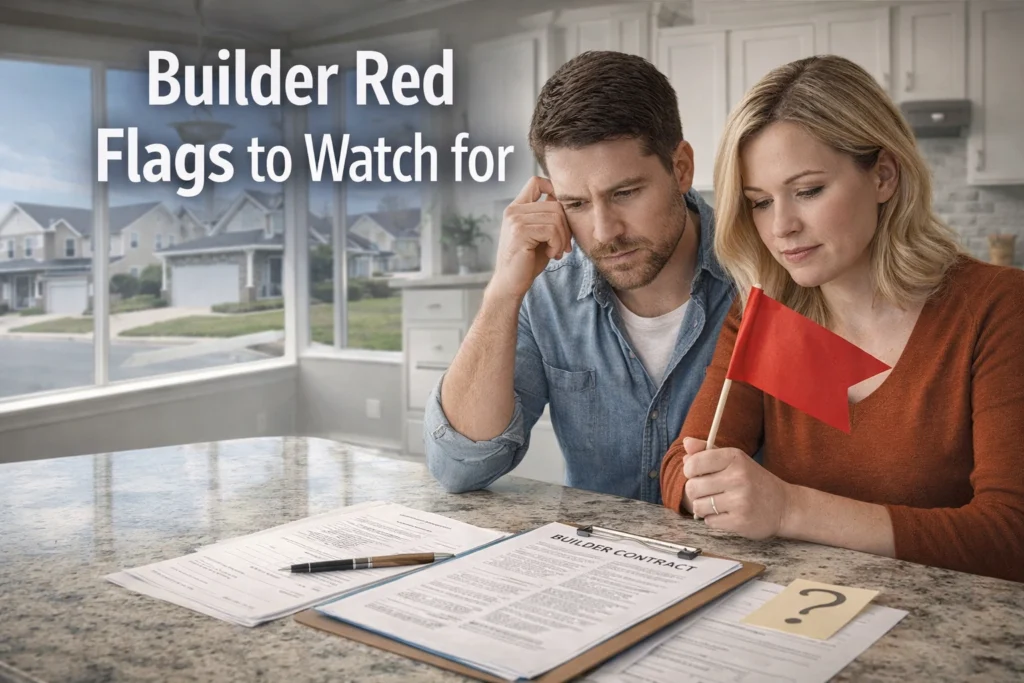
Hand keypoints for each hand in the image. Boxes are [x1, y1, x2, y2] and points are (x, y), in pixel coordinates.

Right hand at [487, 176, 572, 300]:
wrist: (511, 284)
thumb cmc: (527, 262)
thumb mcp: (541, 236)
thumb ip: (549, 218)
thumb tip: (567, 202)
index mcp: (516, 208)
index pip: (536, 182)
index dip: (554, 189)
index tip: (562, 213)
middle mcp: (513, 211)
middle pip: (555, 204)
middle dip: (566, 226)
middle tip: (564, 246)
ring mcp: (515, 220)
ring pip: (555, 217)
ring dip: (562, 238)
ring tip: (556, 252)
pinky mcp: (519, 232)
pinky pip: (551, 230)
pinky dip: (557, 244)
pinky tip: (551, 254)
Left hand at [681, 437, 792, 540]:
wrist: (784, 506)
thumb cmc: (754, 481)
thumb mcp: (735, 460)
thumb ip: (707, 451)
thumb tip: (686, 443)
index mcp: (734, 458)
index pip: (694, 463)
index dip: (690, 471)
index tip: (697, 474)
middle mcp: (737, 477)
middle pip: (692, 487)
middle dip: (696, 491)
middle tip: (708, 492)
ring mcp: (740, 501)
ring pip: (698, 506)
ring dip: (704, 507)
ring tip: (718, 503)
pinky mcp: (740, 522)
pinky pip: (709, 521)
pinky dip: (714, 519)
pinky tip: (727, 514)